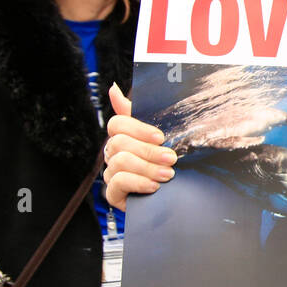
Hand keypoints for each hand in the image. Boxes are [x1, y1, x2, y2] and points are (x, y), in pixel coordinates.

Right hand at [104, 84, 175, 210]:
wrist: (175, 198)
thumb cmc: (166, 164)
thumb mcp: (160, 138)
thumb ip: (139, 114)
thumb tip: (113, 88)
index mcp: (124, 137)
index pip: (117, 124)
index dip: (138, 128)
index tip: (161, 137)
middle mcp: (113, 153)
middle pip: (120, 142)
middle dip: (149, 151)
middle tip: (171, 158)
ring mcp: (111, 173)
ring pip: (120, 162)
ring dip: (147, 167)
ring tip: (167, 174)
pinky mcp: (113, 193)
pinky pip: (118, 182)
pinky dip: (138, 182)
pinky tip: (154, 186)